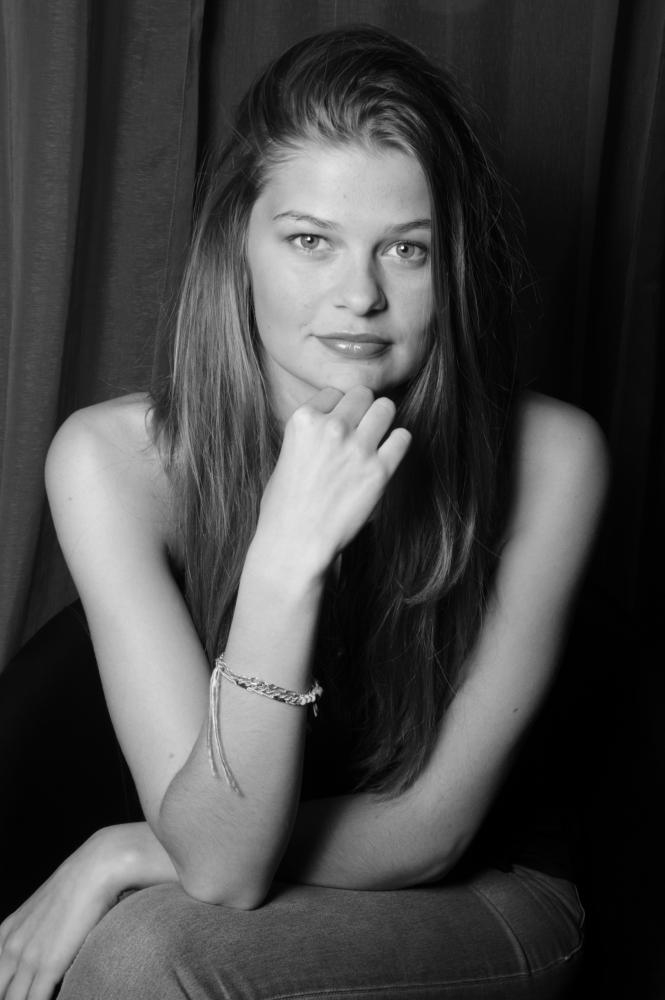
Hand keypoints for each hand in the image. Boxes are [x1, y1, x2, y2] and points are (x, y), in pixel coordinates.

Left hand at [0, 828, 133, 999]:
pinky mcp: (47, 965)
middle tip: (28, 996)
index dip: (6, 988)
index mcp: (6, 934)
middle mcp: (10, 947)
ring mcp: (26, 958)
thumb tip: (50, 948)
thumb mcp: (46, 910)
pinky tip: (66, 999)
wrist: (95, 869)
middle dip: (12, 997)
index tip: (18, 990)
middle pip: (1, 990)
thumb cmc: (79, 886)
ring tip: (44, 997)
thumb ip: (38, 934)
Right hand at [256, 385, 410, 576]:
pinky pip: (403, 438)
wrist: (296, 544)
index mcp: (303, 419)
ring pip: (386, 408)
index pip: (333, 392)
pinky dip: (398, 444)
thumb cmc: (284, 507)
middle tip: (361, 430)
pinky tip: (387, 456)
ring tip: (377, 440)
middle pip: (363, 394)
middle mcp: (332, 427)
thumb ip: (309, 434)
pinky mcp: (380, 471)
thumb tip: (330, 424)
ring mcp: (358, 448)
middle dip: (363, 409)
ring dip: (383, 421)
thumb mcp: (285, 456)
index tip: (337, 427)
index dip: (337, 409)